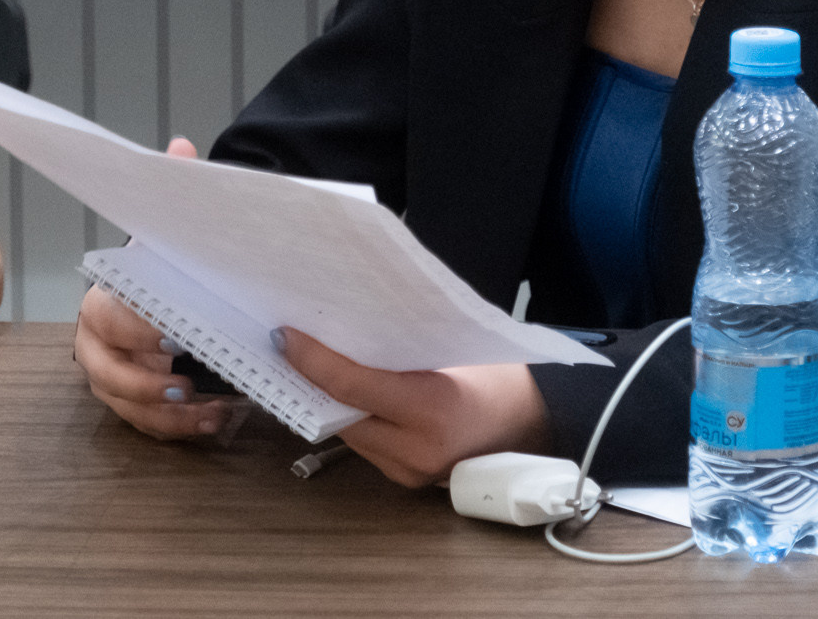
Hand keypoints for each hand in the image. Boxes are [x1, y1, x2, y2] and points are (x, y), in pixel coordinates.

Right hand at [72, 136, 236, 439]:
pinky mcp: (131, 404)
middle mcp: (97, 342)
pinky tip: (213, 420)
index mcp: (104, 299)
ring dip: (165, 413)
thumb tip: (181, 150)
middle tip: (187, 380)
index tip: (174, 335)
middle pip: (104, 372)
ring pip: (123, 406)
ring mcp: (111, 377)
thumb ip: (177, 195)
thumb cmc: (167, 271)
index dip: (138, 330)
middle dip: (144, 381)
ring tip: (207, 408)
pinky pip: (144, 425)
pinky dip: (176, 429)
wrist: (167, 298)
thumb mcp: (172, 235)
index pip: (109, 317)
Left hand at [278, 328, 548, 487]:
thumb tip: (338, 335)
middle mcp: (418, 451)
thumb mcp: (448, 352)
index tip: (284, 336)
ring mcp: (411, 472)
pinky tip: (341, 394)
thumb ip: (395, 353)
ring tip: (309, 364)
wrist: (533, 420)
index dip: (313, 360)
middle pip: (342, 415)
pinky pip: (364, 445)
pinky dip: (351, 418)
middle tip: (290, 344)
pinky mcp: (408, 481)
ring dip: (328, 401)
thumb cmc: (496, 377)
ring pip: (347, 433)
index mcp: (432, 410)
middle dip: (312, 380)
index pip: (353, 387)